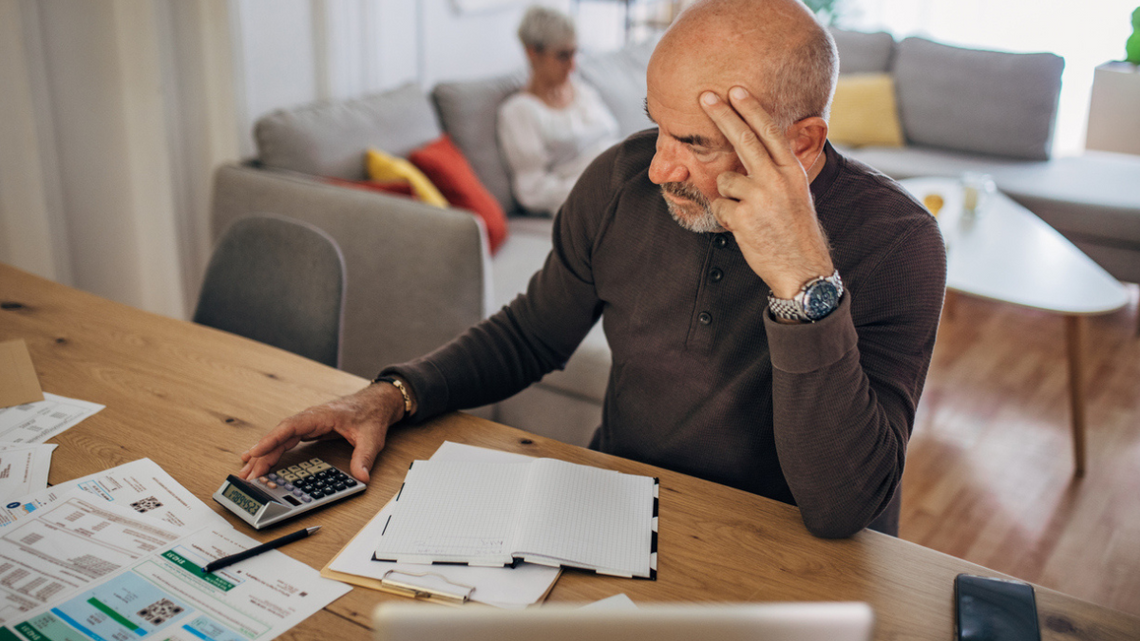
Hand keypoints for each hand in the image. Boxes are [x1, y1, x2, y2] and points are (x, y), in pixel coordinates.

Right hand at [239, 382, 406, 482]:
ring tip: (247, 471)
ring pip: (280, 439)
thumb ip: (364, 457)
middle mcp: (310, 418)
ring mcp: (308, 424)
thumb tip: (361, 477)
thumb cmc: (371, 414)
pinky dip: (273, 450)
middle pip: (280, 436)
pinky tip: (261, 460)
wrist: (376, 403)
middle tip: (248, 474)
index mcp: (320, 415)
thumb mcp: (371, 438)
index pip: (290, 427)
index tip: (255, 452)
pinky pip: (286, 441)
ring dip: (264, 454)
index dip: (271, 440)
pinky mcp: (309, 430)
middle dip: (262, 454)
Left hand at [699, 87, 833, 298]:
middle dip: (722, 115)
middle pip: (744, 140)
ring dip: (730, 196)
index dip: (751, 109)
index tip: (735, 90)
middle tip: (705, 96)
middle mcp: (777, 180)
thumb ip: (777, 171)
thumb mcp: (796, 193)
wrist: (802, 268)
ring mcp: (759, 198)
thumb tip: (753, 149)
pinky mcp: (742, 217)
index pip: (770, 132)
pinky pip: (719, 205)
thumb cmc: (796, 230)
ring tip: (751, 215)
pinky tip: (745, 228)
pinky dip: (726, 216)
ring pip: (726, 180)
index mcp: (792, 171)